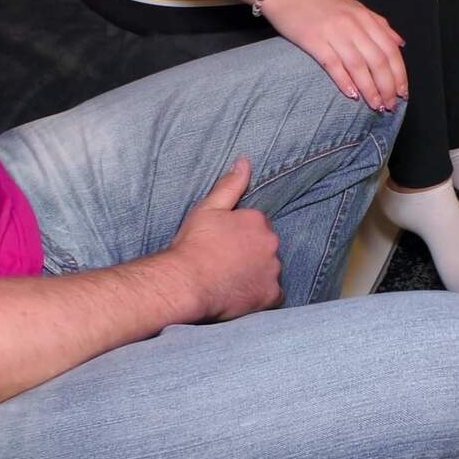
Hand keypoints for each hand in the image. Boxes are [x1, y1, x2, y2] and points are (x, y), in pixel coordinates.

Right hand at [168, 157, 282, 319]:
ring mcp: (273, 271)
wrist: (186, 282)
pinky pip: (273, 295)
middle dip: (252, 254)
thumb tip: (245, 162)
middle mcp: (271, 243)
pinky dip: (261, 295)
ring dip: (258, 274)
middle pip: (266, 248)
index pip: (258, 226)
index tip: (224, 245)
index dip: (240, 236)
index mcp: (258, 221)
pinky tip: (241, 293)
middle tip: (226, 263)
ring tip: (231, 280)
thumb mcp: (208, 208)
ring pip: (271, 270)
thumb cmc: (194, 244)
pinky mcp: (270, 296)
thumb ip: (230, 185)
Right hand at [262, 0, 407, 111]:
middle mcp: (353, 24)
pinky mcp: (314, 41)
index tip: (402, 93)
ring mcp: (334, 33)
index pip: (390, 49)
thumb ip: (378, 24)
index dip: (399, 73)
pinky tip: (352, 95)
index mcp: (364, 16)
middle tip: (390, 105)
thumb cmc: (319, 1)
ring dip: (370, 89)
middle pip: (378, 60)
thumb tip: (400, 43)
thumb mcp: (353, 6)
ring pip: (359, 66)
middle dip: (387, 86)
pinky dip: (345, 81)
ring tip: (376, 105)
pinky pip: (334, 65)